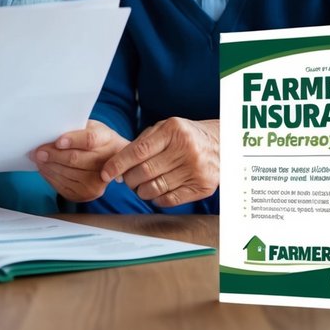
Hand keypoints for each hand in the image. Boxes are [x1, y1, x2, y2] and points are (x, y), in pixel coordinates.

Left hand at [32, 120, 128, 202]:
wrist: (112, 160)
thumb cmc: (96, 140)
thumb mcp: (91, 127)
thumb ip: (76, 128)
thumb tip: (51, 132)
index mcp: (107, 140)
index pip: (89, 140)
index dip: (72, 140)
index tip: (57, 141)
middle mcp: (106, 162)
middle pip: (75, 159)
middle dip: (53, 154)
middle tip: (38, 151)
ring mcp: (98, 181)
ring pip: (67, 173)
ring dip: (48, 166)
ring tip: (38, 158)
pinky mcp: (88, 193)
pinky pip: (64, 185)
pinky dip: (50, 176)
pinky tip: (44, 168)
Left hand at [101, 118, 219, 207]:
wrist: (223, 143)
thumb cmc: (186, 136)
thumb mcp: (166, 129)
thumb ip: (142, 143)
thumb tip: (117, 167)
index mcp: (174, 130)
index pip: (139, 151)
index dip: (119, 164)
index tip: (106, 173)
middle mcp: (186, 149)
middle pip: (145, 172)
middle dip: (129, 180)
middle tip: (127, 180)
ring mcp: (196, 169)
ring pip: (155, 188)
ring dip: (141, 191)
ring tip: (141, 186)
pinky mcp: (203, 187)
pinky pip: (170, 200)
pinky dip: (157, 199)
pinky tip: (156, 192)